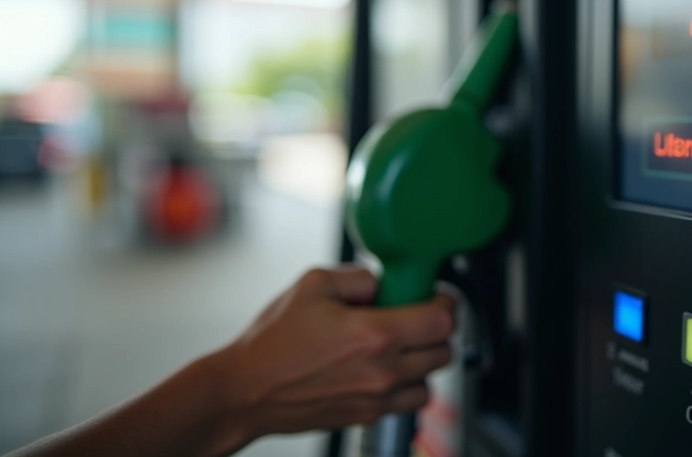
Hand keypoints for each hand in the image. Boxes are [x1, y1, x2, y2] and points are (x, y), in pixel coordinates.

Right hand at [213, 266, 454, 442]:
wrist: (246, 390)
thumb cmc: (273, 341)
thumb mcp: (312, 284)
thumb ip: (359, 275)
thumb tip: (385, 280)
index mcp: (374, 334)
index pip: (442, 320)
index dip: (446, 303)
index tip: (436, 295)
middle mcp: (383, 370)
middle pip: (444, 350)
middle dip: (436, 329)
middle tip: (417, 315)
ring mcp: (377, 398)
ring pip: (432, 380)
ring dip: (424, 360)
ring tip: (401, 345)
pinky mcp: (368, 416)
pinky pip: (409, 402)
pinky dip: (408, 385)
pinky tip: (386, 368)